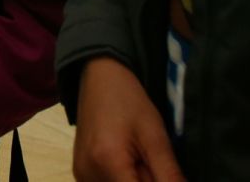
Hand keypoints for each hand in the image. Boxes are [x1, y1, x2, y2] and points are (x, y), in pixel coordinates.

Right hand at [71, 57, 184, 181]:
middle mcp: (88, 174)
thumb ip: (170, 175)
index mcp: (107, 162)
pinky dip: (123, 179)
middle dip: (148, 181)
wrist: (99, 78)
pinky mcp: (80, 173)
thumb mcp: (156, 136)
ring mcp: (81, 175)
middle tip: (152, 162)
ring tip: (140, 160)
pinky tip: (128, 162)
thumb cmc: (129, 101)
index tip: (165, 172)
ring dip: (136, 180)